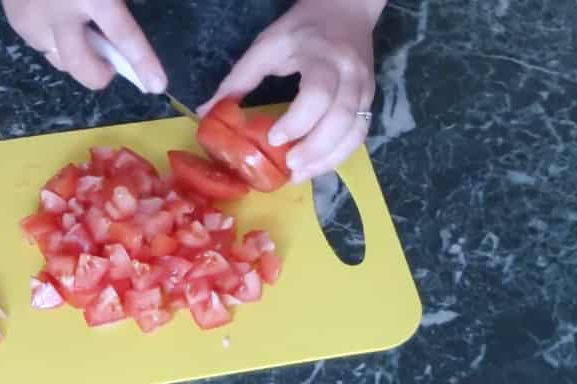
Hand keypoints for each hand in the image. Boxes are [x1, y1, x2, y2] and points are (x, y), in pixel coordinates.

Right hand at [2, 0, 166, 92]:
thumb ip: (113, 4)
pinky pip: (41, 44)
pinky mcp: (15, 21)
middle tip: (110, 65)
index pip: (123, 35)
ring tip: (78, 27)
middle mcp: (59, 12)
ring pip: (60, 59)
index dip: (142, 62)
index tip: (156, 84)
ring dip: (74, 53)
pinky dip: (55, 39)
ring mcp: (32, 19)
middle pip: (81, 66)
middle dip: (99, 74)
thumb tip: (119, 37)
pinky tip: (57, 14)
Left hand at [198, 0, 384, 182]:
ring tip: (299, 175)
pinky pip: (359, 135)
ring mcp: (365, 89)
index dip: (298, 120)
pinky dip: (338, 155)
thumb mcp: (266, 46)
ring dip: (328, 159)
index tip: (274, 139)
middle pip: (342, 119)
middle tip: (288, 169)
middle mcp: (350, 74)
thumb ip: (238, 79)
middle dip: (315, 149)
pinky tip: (315, 166)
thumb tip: (206, 112)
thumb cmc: (300, 29)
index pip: (318, 93)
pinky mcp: (369, 101)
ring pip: (355, 132)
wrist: (345, 10)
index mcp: (323, 56)